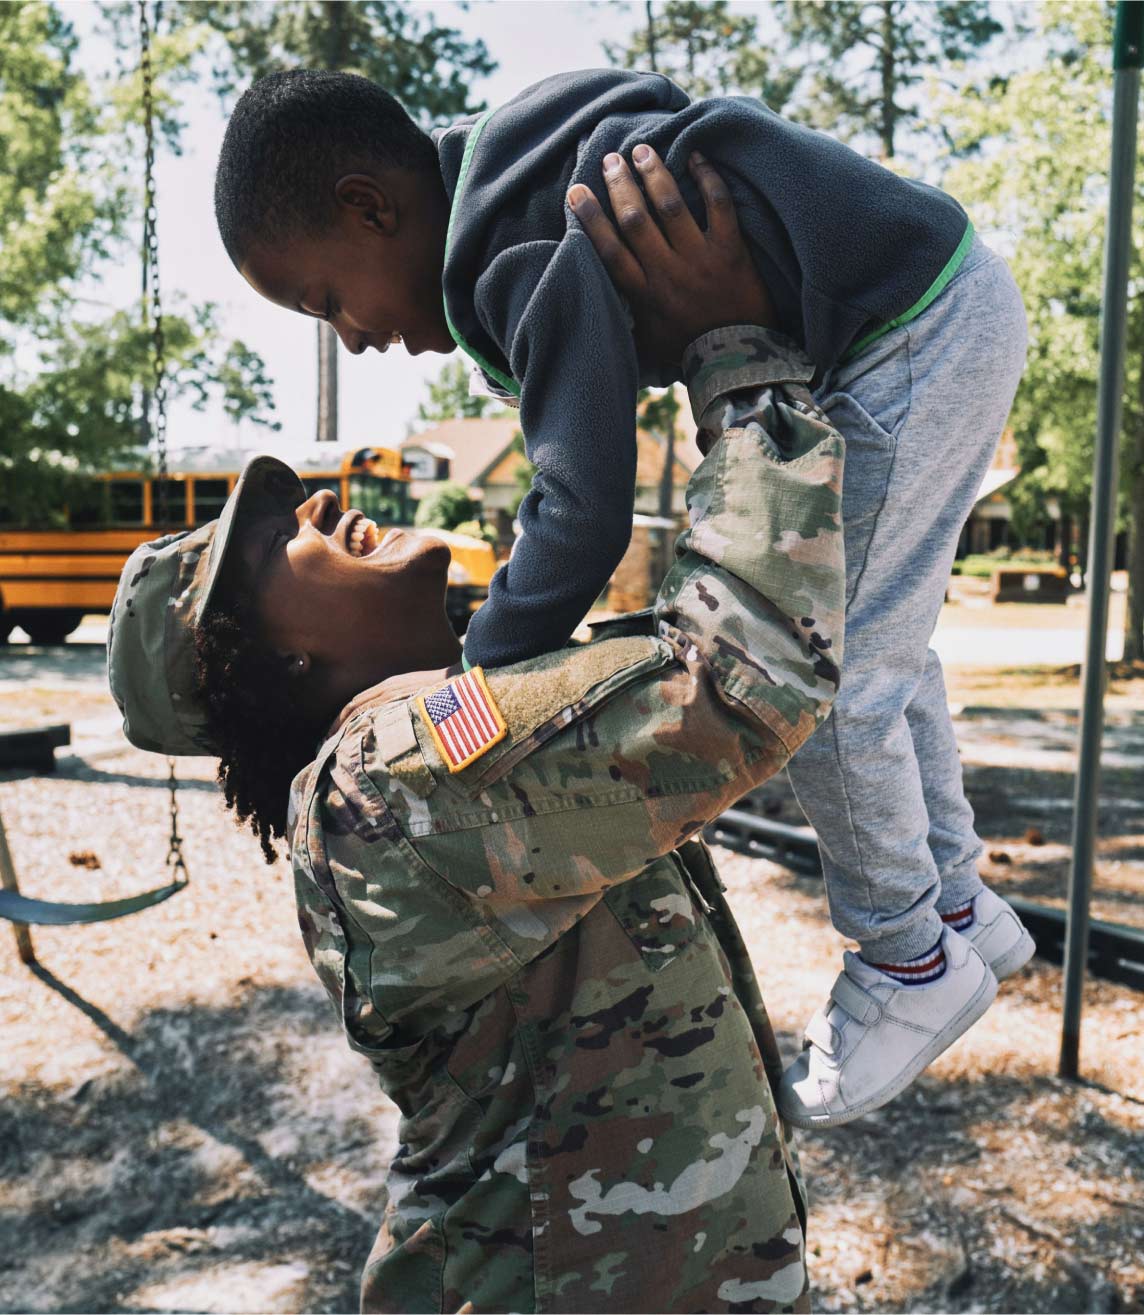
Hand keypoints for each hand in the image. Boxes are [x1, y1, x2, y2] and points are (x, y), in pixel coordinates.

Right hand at [568, 146, 774, 369]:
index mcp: (644, 294)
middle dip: (619, 185)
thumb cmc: (689, 351)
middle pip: (635, 220)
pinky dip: (708, 178)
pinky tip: (697, 156)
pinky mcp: (731, 252)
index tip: (576, 190)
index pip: (609, 250)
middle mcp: (667, 272)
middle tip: (611, 158)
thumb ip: (625, 324)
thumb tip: (595, 316)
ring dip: (654, 175)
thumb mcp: (647, 345)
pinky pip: (719, 206)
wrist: (738, 359)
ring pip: (671, 207)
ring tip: (642, 150)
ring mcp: (700, 259)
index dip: (591, 218)